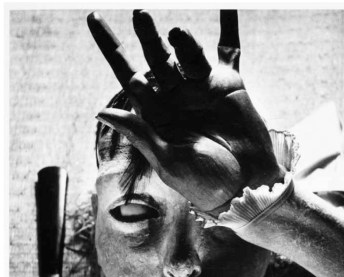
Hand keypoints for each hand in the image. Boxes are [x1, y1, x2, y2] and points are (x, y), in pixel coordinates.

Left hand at [88, 10, 282, 213]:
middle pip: (156, 59)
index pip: (128, 76)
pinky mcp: (228, 84)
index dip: (112, 48)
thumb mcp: (168, 161)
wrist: (245, 187)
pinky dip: (228, 25)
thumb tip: (100, 110)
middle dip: (147, 37)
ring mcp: (202, 89)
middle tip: (140, 15)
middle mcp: (177, 98)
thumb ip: (140, 133)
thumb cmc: (204, 182)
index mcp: (156, 115)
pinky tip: (227, 4)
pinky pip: (228, 49)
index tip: (95, 18)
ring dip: (182, 41)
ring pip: (187, 54)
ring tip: (177, 34)